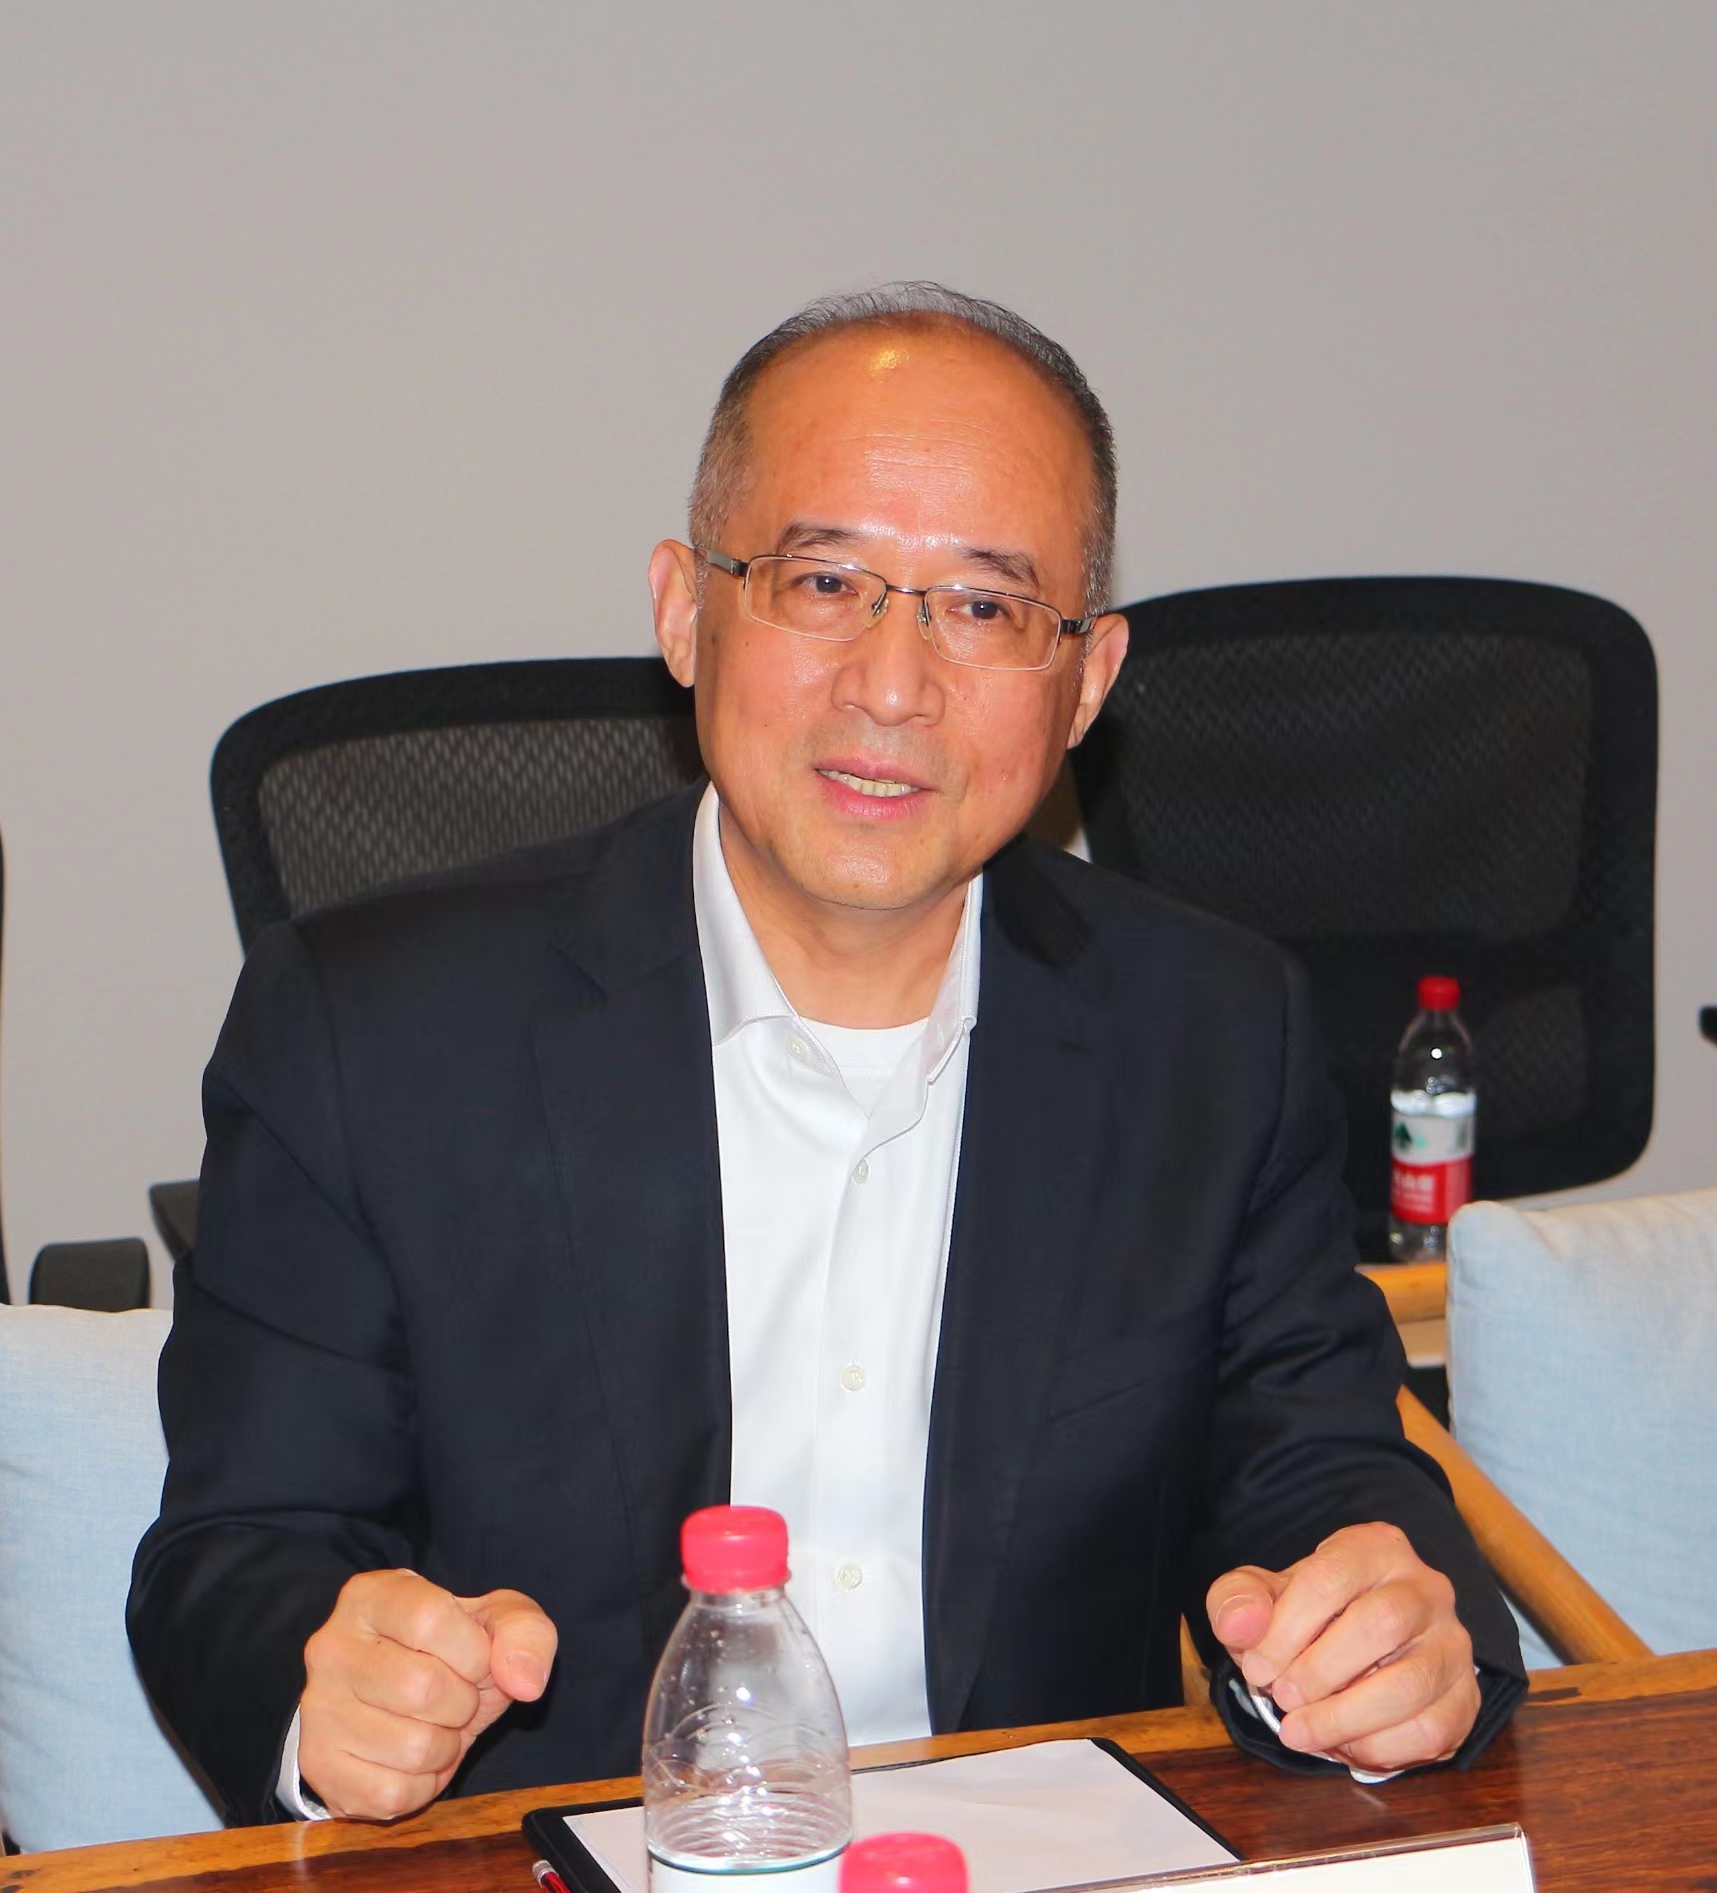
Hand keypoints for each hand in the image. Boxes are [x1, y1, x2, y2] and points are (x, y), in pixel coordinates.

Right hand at [298, 1569, 557, 1819]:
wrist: (400, 1699)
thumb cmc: (451, 1650)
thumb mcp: (495, 1622)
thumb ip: (524, 1633)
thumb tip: (525, 1681)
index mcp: (370, 1596)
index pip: (431, 1618)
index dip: (473, 1650)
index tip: (477, 1659)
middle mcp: (331, 1648)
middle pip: (423, 1688)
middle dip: (464, 1702)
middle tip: (456, 1697)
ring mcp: (318, 1711)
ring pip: (414, 1747)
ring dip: (447, 1746)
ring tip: (434, 1725)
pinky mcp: (320, 1768)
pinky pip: (395, 1794)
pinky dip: (423, 1784)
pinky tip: (413, 1758)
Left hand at [1206, 1522, 1479, 1774]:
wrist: (1351, 1647)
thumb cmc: (1305, 1615)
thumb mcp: (1260, 1596)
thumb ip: (1238, 1600)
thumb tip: (1239, 1625)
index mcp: (1374, 1547)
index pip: (1331, 1577)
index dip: (1286, 1629)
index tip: (1256, 1668)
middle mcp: (1425, 1588)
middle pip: (1379, 1625)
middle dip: (1319, 1671)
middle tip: (1282, 1699)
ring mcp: (1452, 1643)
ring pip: (1411, 1683)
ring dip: (1345, 1717)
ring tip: (1300, 1732)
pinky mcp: (1465, 1696)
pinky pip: (1432, 1729)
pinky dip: (1380, 1747)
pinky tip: (1344, 1745)